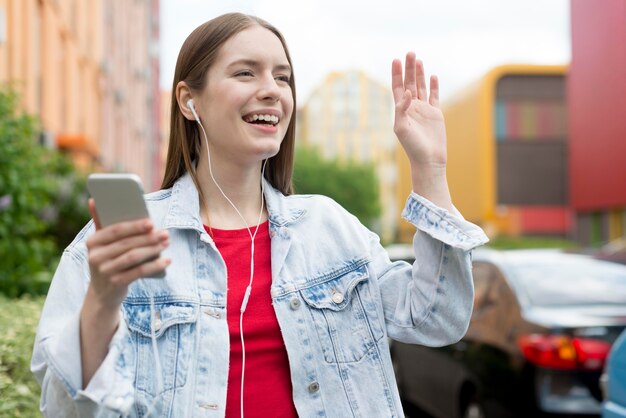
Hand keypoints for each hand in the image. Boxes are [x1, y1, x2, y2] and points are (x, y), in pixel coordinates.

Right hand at [85, 198, 169, 310]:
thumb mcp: (101, 244)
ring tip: (166, 243)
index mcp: (93, 242)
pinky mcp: (116, 284)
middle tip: (165, 233)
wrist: (102, 293)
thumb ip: (101, 223)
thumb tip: (93, 200)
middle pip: (127, 244)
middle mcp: (95, 257)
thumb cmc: (107, 261)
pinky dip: (155, 265)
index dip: (134, 226)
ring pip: (134, 257)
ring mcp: (105, 271)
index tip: (151, 222)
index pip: (115, 231)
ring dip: (153, 249)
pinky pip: (139, 272)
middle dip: (148, 237)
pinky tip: (166, 260)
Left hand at [392, 52, 446, 168]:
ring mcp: (424, 110)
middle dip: (409, 69)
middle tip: (410, 53)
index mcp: (401, 110)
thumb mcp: (402, 128)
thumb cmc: (412, 146)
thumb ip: (402, 109)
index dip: (396, 74)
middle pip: (409, 83)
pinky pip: (434, 96)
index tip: (396, 60)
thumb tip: (408, 92)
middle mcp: (411, 107)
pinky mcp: (435, 113)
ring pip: (421, 87)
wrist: (428, 159)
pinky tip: (432, 75)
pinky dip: (433, 85)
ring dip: (419, 74)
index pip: (397, 87)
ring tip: (418, 60)